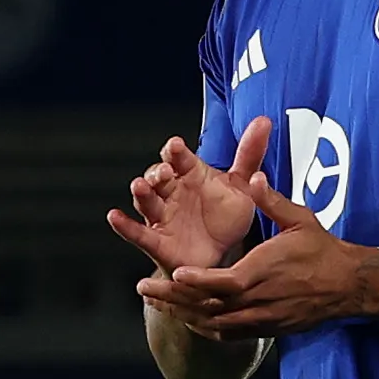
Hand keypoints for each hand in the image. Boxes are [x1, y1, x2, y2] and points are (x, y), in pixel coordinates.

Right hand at [108, 121, 266, 281]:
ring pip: (146, 201)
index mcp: (190, 175)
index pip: (178, 157)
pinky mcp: (156, 241)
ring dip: (141, 193)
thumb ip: (249, 154)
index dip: (175, 151)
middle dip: (158, 172)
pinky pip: (137, 233)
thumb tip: (264, 121)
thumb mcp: (242, 185)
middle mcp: (172, 192)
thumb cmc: (225, 218)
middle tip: (164, 172)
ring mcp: (162, 215)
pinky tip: (114, 217)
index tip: (176, 146)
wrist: (222, 257)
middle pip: (158, 176)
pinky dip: (124, 226)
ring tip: (140, 187)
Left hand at [134, 127, 378, 336]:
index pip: (222, 282)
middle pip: (207, 306)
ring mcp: (260, 319)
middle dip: (173, 297)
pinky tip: (185, 318)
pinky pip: (226, 334)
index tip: (172, 271)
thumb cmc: (321, 249)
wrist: (347, 286)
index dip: (195, 279)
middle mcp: (257, 302)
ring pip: (212, 323)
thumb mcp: (300, 219)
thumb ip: (272, 200)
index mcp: (262, 274)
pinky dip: (202, 328)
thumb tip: (253, 177)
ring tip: (155, 300)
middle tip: (144, 286)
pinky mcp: (265, 330)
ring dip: (181, 313)